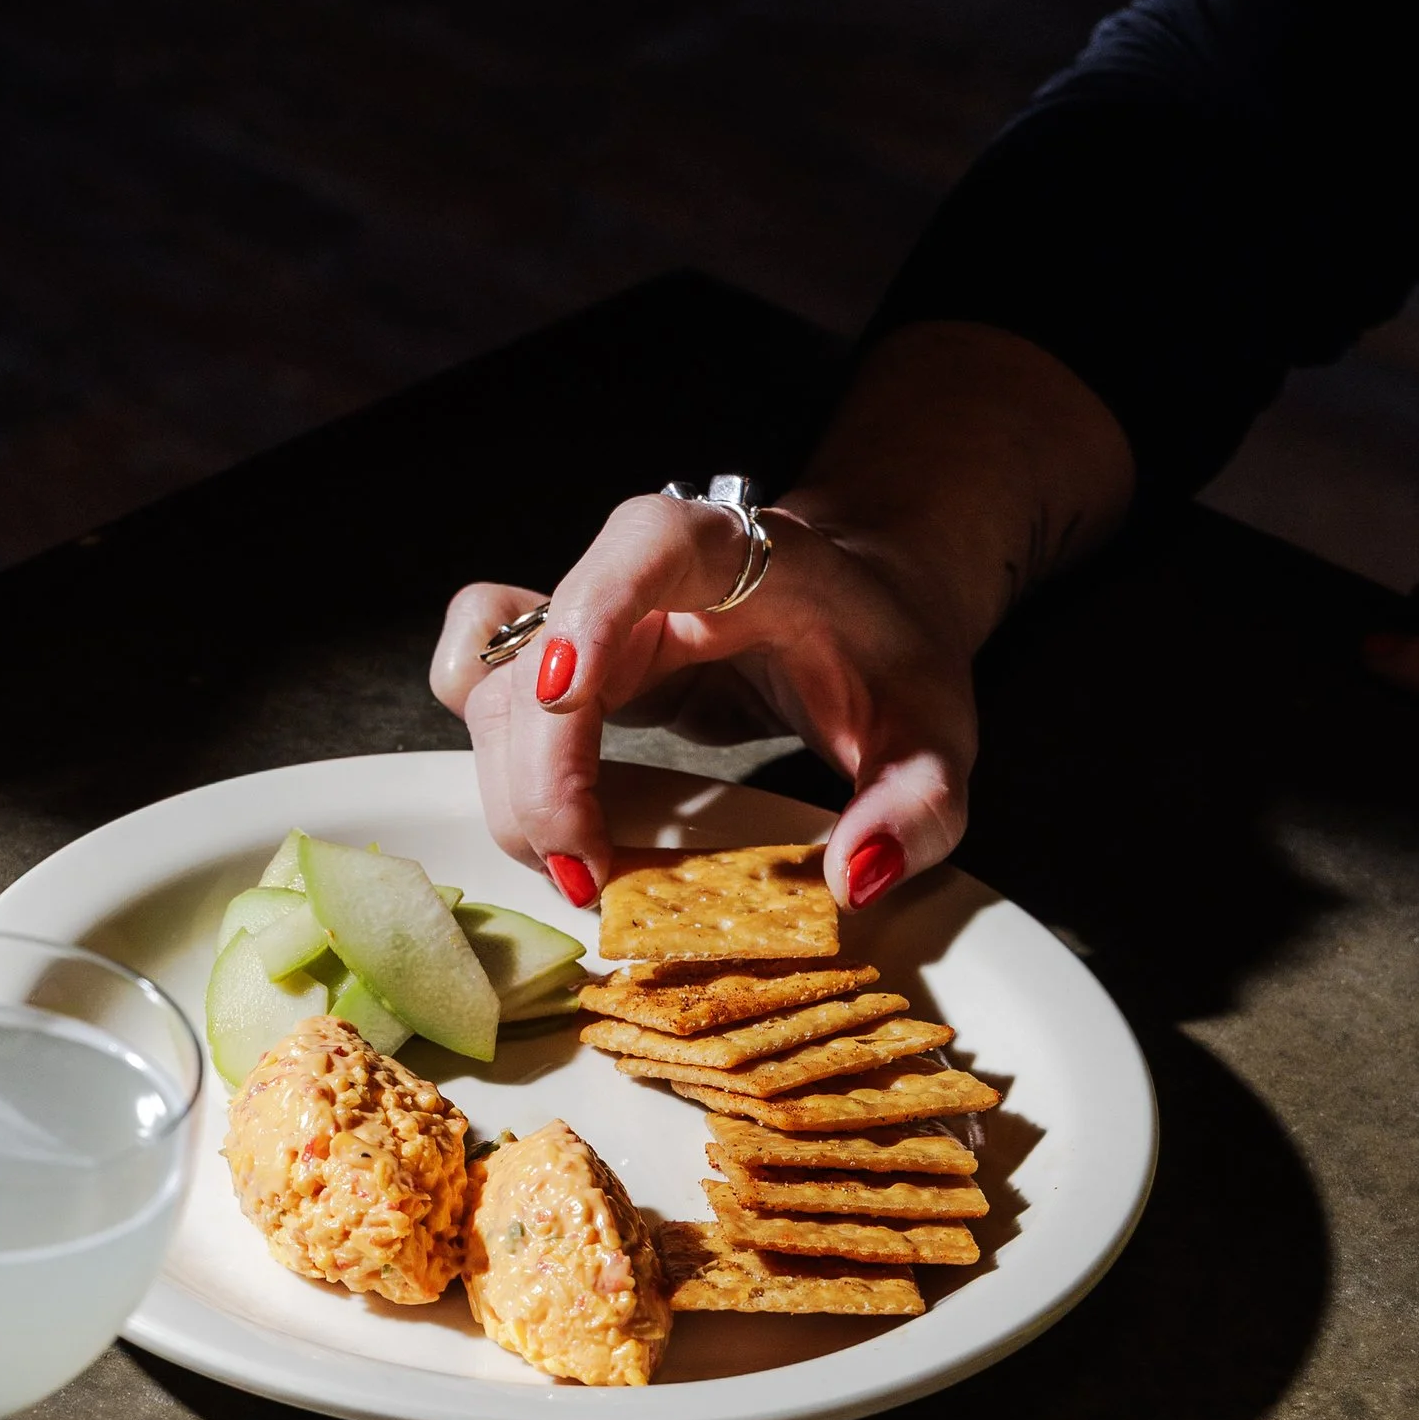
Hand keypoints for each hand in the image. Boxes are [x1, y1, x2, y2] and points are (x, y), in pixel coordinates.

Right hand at [429, 322, 1136, 909]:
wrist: (867, 607)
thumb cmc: (891, 656)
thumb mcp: (936, 734)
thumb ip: (916, 805)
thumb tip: (853, 881)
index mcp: (742, 553)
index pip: (648, 538)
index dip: (593, 605)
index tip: (569, 691)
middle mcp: (642, 569)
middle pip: (543, 647)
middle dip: (544, 774)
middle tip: (590, 876)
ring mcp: (590, 609)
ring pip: (500, 687)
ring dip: (518, 790)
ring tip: (583, 872)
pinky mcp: (565, 654)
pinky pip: (482, 682)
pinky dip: (493, 755)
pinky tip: (546, 819)